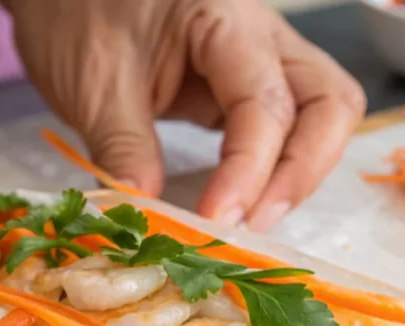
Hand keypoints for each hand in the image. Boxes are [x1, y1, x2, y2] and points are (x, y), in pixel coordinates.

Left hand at [5, 0, 364, 231]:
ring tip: (249, 221)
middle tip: (251, 225)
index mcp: (225, 18)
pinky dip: (274, 170)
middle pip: (329, 104)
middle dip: (301, 172)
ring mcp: (259, 61)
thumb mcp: (91, 83)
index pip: (266, 103)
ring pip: (321, 117)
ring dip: (297, 174)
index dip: (249, 170)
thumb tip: (151, 215)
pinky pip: (285, 129)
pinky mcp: (242, 89)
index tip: (217, 220)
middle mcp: (261, 35)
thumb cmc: (75, 14)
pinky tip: (240, 203)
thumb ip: (124, 146)